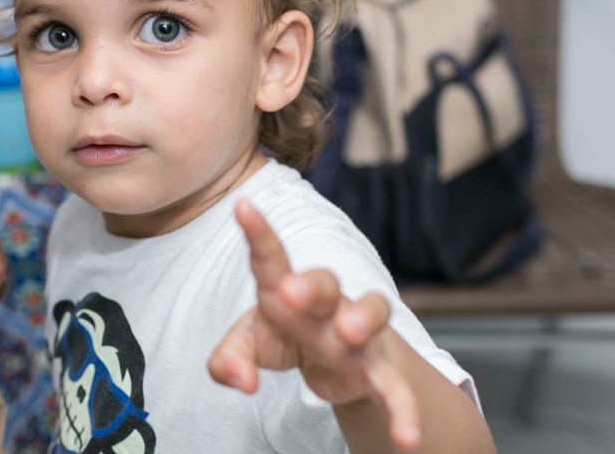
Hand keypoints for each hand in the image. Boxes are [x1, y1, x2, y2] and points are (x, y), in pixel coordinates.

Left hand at [209, 201, 420, 449]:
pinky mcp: (380, 369)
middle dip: (311, 283)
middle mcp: (327, 303)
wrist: (332, 361)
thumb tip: (239, 381)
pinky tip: (408, 436)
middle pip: (325, 282)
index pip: (271, 258)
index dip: (257, 233)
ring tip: (348, 334)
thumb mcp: (250, 344)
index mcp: (286, 288)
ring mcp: (358, 332)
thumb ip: (231, 359)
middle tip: (291, 290)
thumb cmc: (285, 335)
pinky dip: (405, 410)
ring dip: (362, 320)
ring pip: (371, 312)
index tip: (241, 208)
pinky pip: (397, 387)